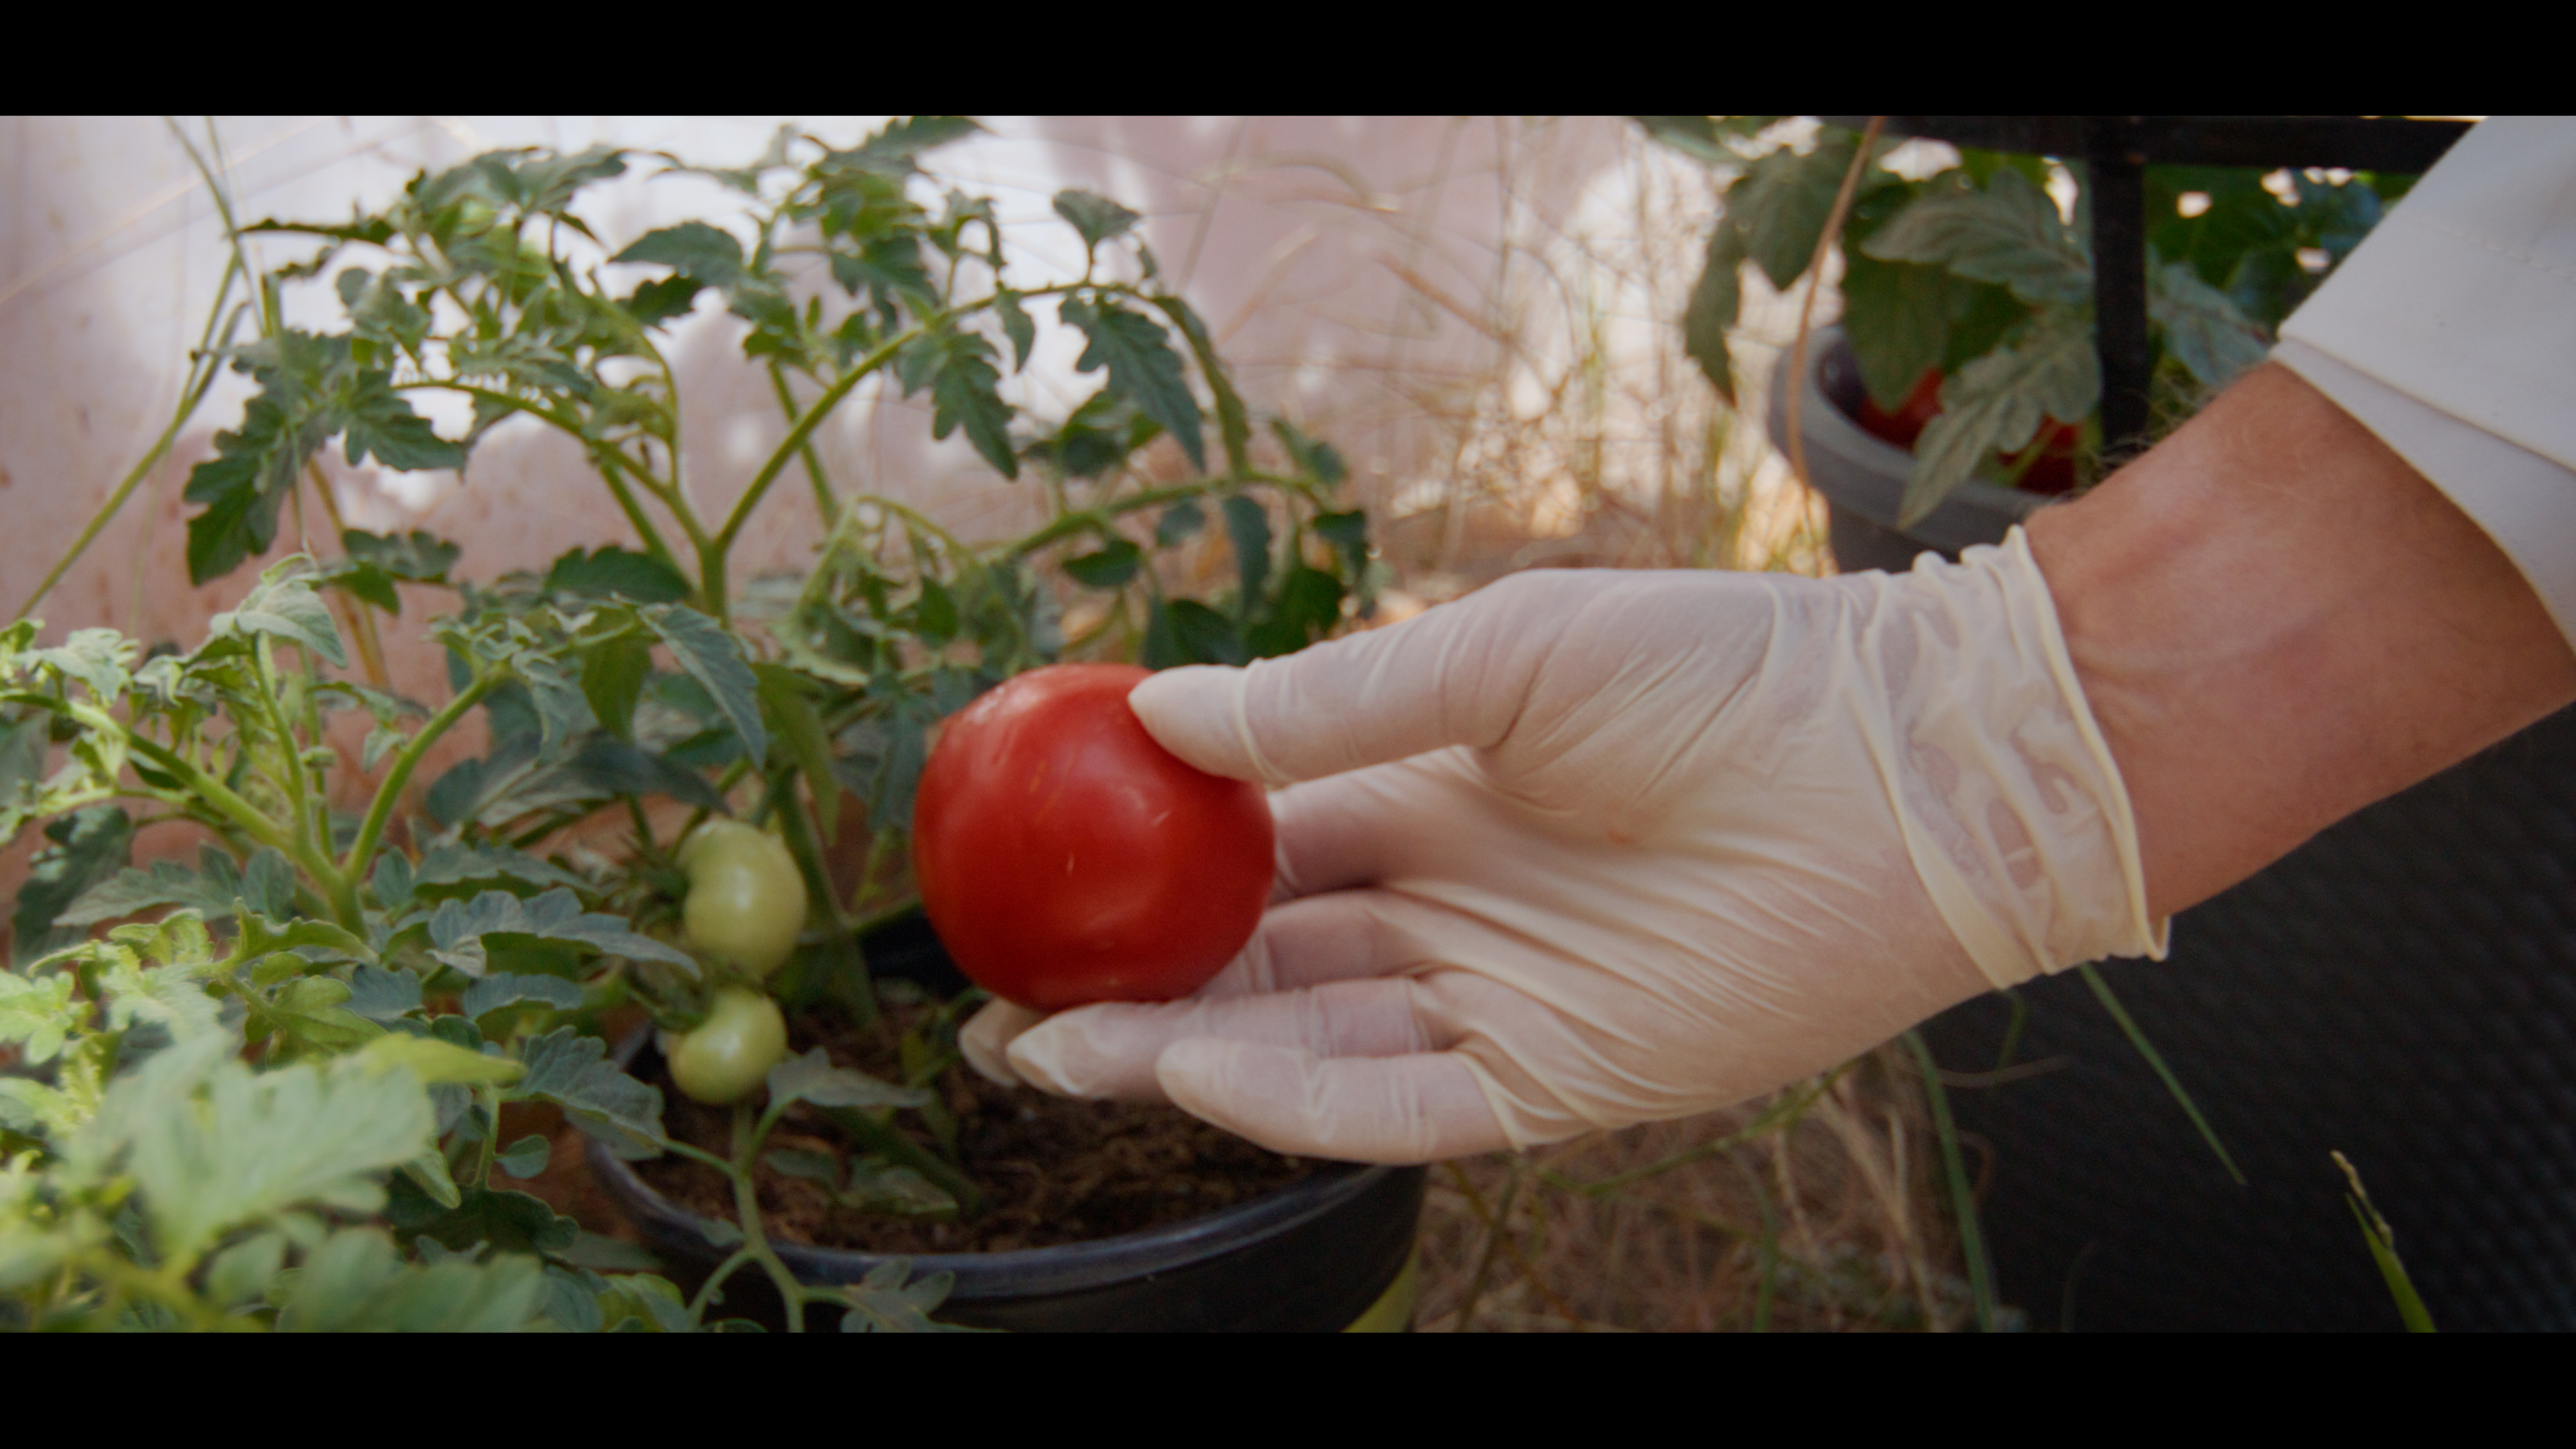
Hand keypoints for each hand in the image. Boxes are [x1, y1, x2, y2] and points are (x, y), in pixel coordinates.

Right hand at [963, 532, 2159, 1162]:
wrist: (1895, 760)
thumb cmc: (1715, 671)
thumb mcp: (1495, 655)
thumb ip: (1329, 702)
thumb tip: (1157, 715)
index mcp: (1432, 792)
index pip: (1256, 846)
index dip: (1145, 867)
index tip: (1035, 864)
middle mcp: (1448, 907)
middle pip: (1253, 964)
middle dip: (1127, 989)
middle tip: (1002, 1003)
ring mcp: (1497, 1000)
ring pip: (1300, 1044)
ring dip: (1173, 1055)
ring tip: (1044, 1052)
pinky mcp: (1556, 1080)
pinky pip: (1397, 1107)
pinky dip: (1291, 1102)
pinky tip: (1189, 1073)